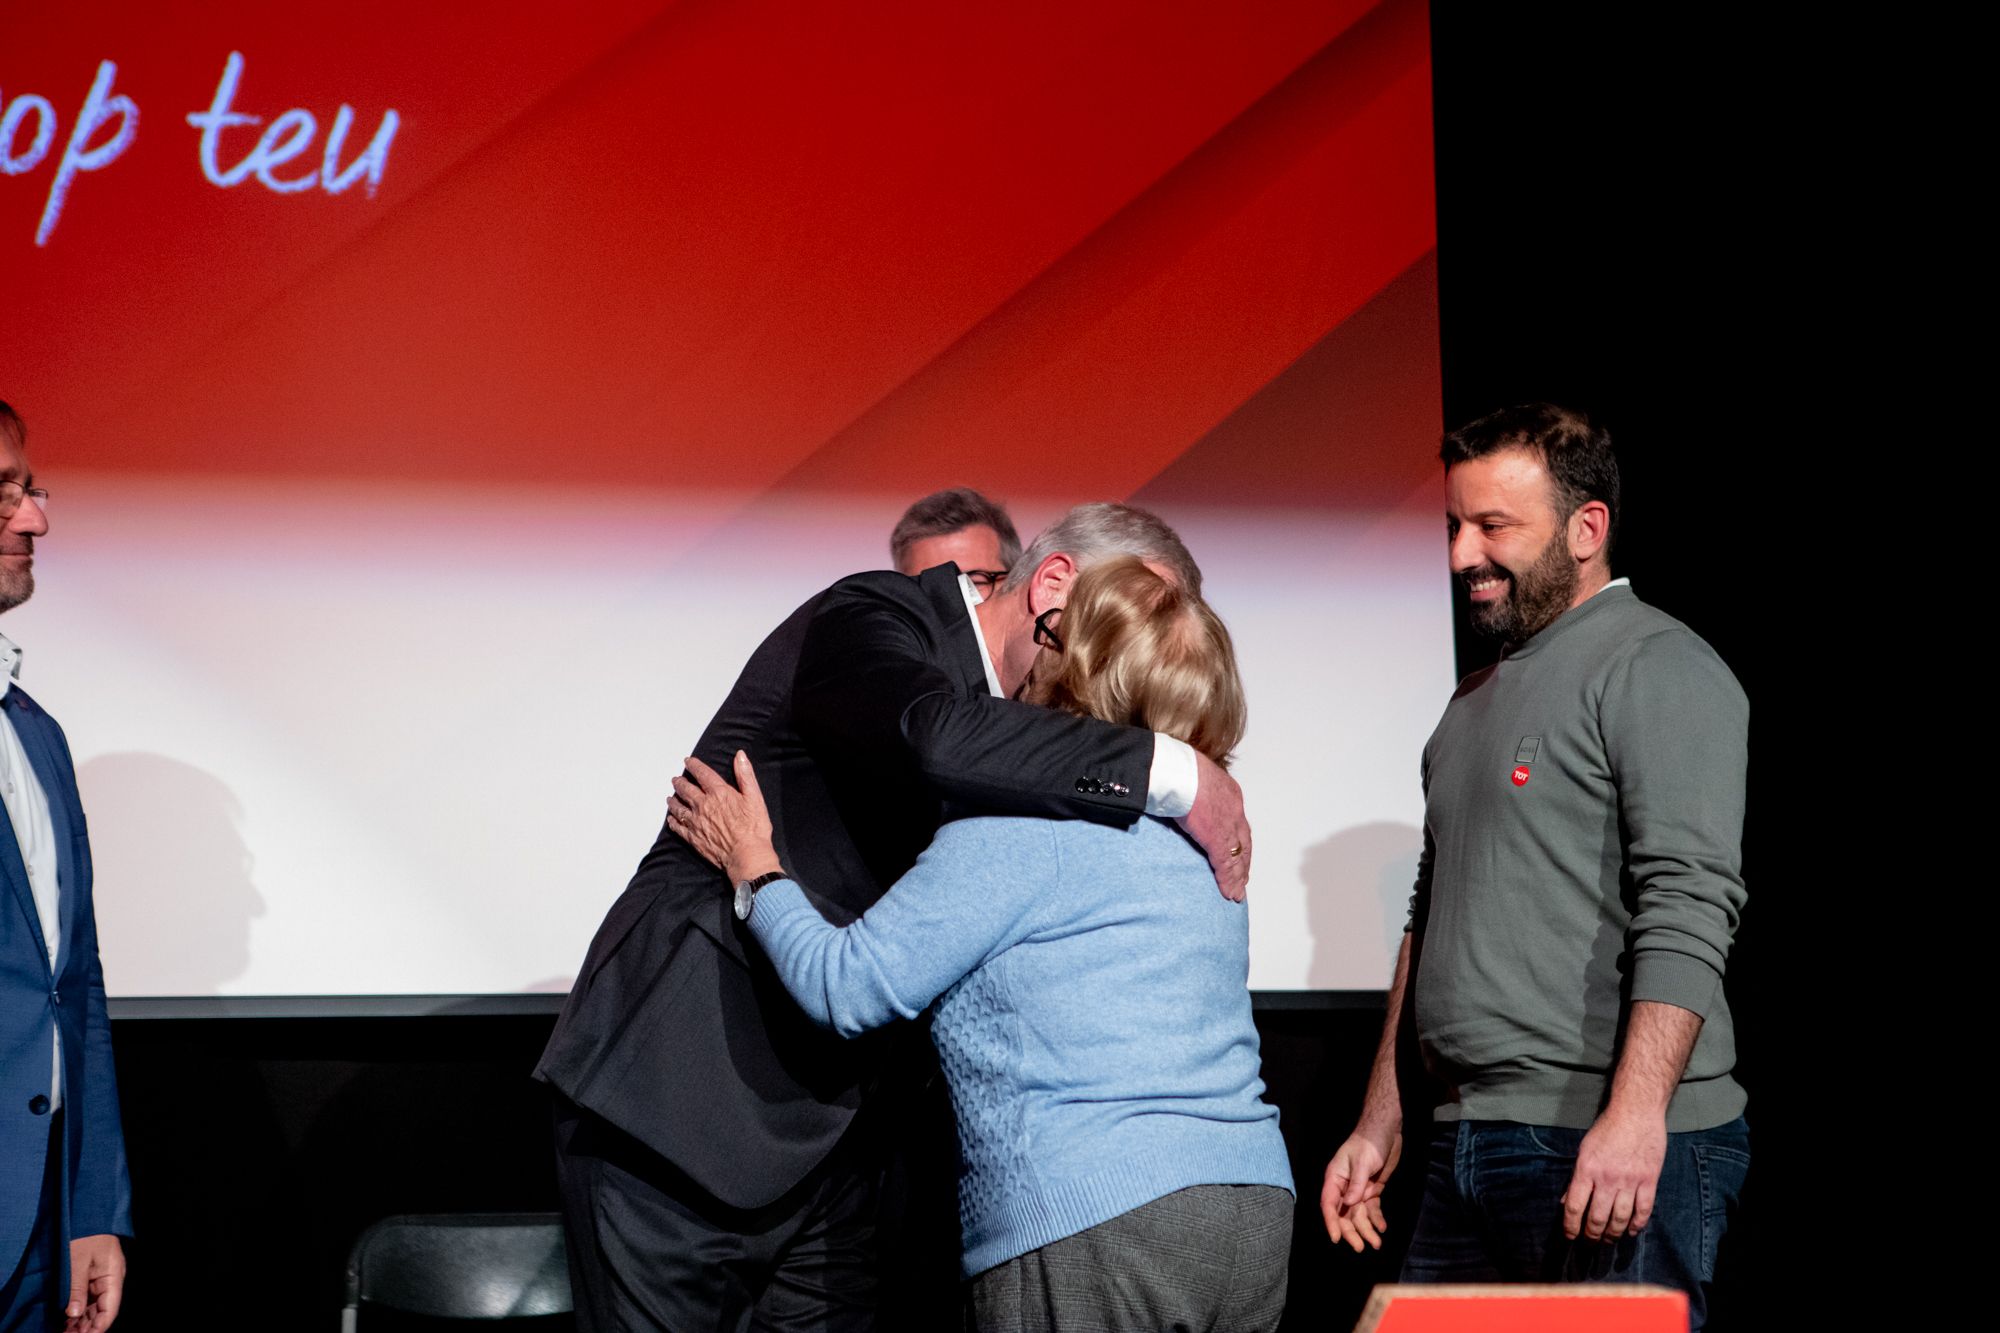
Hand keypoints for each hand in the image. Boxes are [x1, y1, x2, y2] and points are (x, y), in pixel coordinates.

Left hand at [66, 1234, 123, 1332]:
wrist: (88, 1214)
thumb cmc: (86, 1232)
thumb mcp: (77, 1261)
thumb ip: (76, 1288)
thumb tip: (73, 1314)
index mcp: (113, 1275)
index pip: (110, 1308)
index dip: (99, 1326)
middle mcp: (111, 1279)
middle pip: (103, 1310)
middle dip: (88, 1327)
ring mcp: (103, 1278)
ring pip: (95, 1307)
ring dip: (82, 1321)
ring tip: (66, 1332)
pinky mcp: (93, 1277)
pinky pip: (89, 1299)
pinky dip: (80, 1311)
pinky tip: (68, 1321)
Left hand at [668, 752, 779, 883]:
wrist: (746, 855)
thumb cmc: (754, 828)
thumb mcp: (755, 797)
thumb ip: (745, 775)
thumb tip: (740, 756)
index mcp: (718, 793)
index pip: (702, 774)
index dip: (694, 766)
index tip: (688, 761)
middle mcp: (703, 805)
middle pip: (686, 789)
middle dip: (680, 782)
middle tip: (676, 779)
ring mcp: (696, 822)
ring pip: (678, 807)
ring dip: (673, 800)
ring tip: (670, 797)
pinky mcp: (693, 838)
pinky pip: (678, 827)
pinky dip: (673, 822)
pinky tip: (670, 820)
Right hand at [1177, 751, 1249, 901]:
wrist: (1175, 771)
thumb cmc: (1175, 769)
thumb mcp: (1190, 776)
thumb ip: (1191, 790)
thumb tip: (1179, 794)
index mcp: (1227, 791)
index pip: (1237, 821)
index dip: (1238, 839)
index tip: (1237, 851)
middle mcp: (1233, 809)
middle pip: (1243, 841)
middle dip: (1243, 860)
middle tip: (1242, 878)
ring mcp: (1227, 825)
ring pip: (1238, 856)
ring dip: (1238, 876)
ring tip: (1237, 892)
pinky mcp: (1217, 839)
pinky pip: (1226, 865)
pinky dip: (1229, 881)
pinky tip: (1230, 893)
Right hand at [1321, 1122, 1400, 1251]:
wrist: (1385, 1130)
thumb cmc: (1369, 1142)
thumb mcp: (1362, 1162)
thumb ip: (1356, 1184)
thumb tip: (1349, 1205)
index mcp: (1335, 1178)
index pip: (1329, 1203)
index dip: (1331, 1222)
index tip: (1336, 1239)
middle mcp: (1344, 1187)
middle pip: (1343, 1214)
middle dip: (1351, 1231)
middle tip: (1360, 1247)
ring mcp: (1358, 1190)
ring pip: (1358, 1215)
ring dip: (1366, 1230)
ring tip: (1376, 1243)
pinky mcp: (1371, 1190)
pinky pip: (1371, 1209)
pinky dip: (1376, 1219)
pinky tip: (1382, 1228)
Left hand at [1562, 1106, 1666, 1241]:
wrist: (1636, 1112)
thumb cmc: (1607, 1129)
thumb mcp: (1585, 1149)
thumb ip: (1576, 1177)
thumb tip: (1566, 1201)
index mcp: (1587, 1169)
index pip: (1574, 1206)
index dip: (1571, 1226)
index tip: (1570, 1236)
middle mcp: (1607, 1178)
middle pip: (1597, 1218)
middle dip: (1592, 1235)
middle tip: (1590, 1242)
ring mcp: (1630, 1180)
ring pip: (1620, 1219)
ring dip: (1613, 1234)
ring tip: (1608, 1240)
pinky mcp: (1649, 1180)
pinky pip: (1643, 1211)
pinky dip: (1636, 1225)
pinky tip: (1630, 1231)